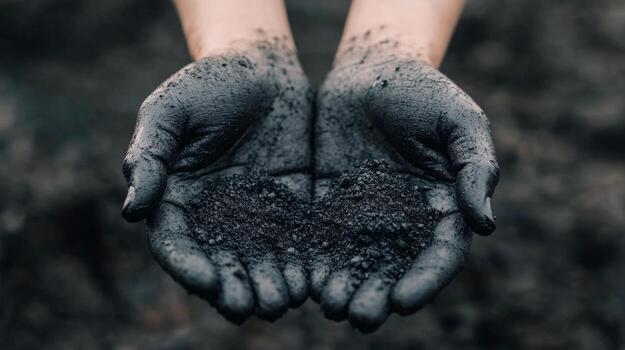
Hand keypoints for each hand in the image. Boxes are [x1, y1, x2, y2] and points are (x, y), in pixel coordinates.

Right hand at [122, 39, 311, 322]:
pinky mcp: (292, 206)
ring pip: (259, 260)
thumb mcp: (170, 111)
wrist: (263, 69)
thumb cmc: (208, 83)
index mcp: (178, 198)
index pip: (176, 243)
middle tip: (247, 307)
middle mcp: (215, 215)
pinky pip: (296, 240)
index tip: (206, 282)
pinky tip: (311, 280)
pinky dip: (302, 263)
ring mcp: (256, 213)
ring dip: (268, 285)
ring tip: (281, 302)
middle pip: (220, 262)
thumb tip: (131, 211)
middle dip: (232, 288)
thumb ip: (150, 157)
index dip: (187, 266)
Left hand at [310, 38, 499, 331]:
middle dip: (378, 295)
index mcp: (442, 207)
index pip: (439, 255)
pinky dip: (315, 262)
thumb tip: (485, 224)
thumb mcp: (459, 122)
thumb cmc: (423, 91)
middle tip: (359, 318)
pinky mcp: (329, 205)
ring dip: (345, 287)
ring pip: (356, 261)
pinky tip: (302, 279)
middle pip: (394, 269)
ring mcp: (364, 215)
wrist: (371, 71)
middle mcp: (404, 220)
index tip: (403, 301)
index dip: (425, 281)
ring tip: (330, 306)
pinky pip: (322, 238)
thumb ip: (475, 168)